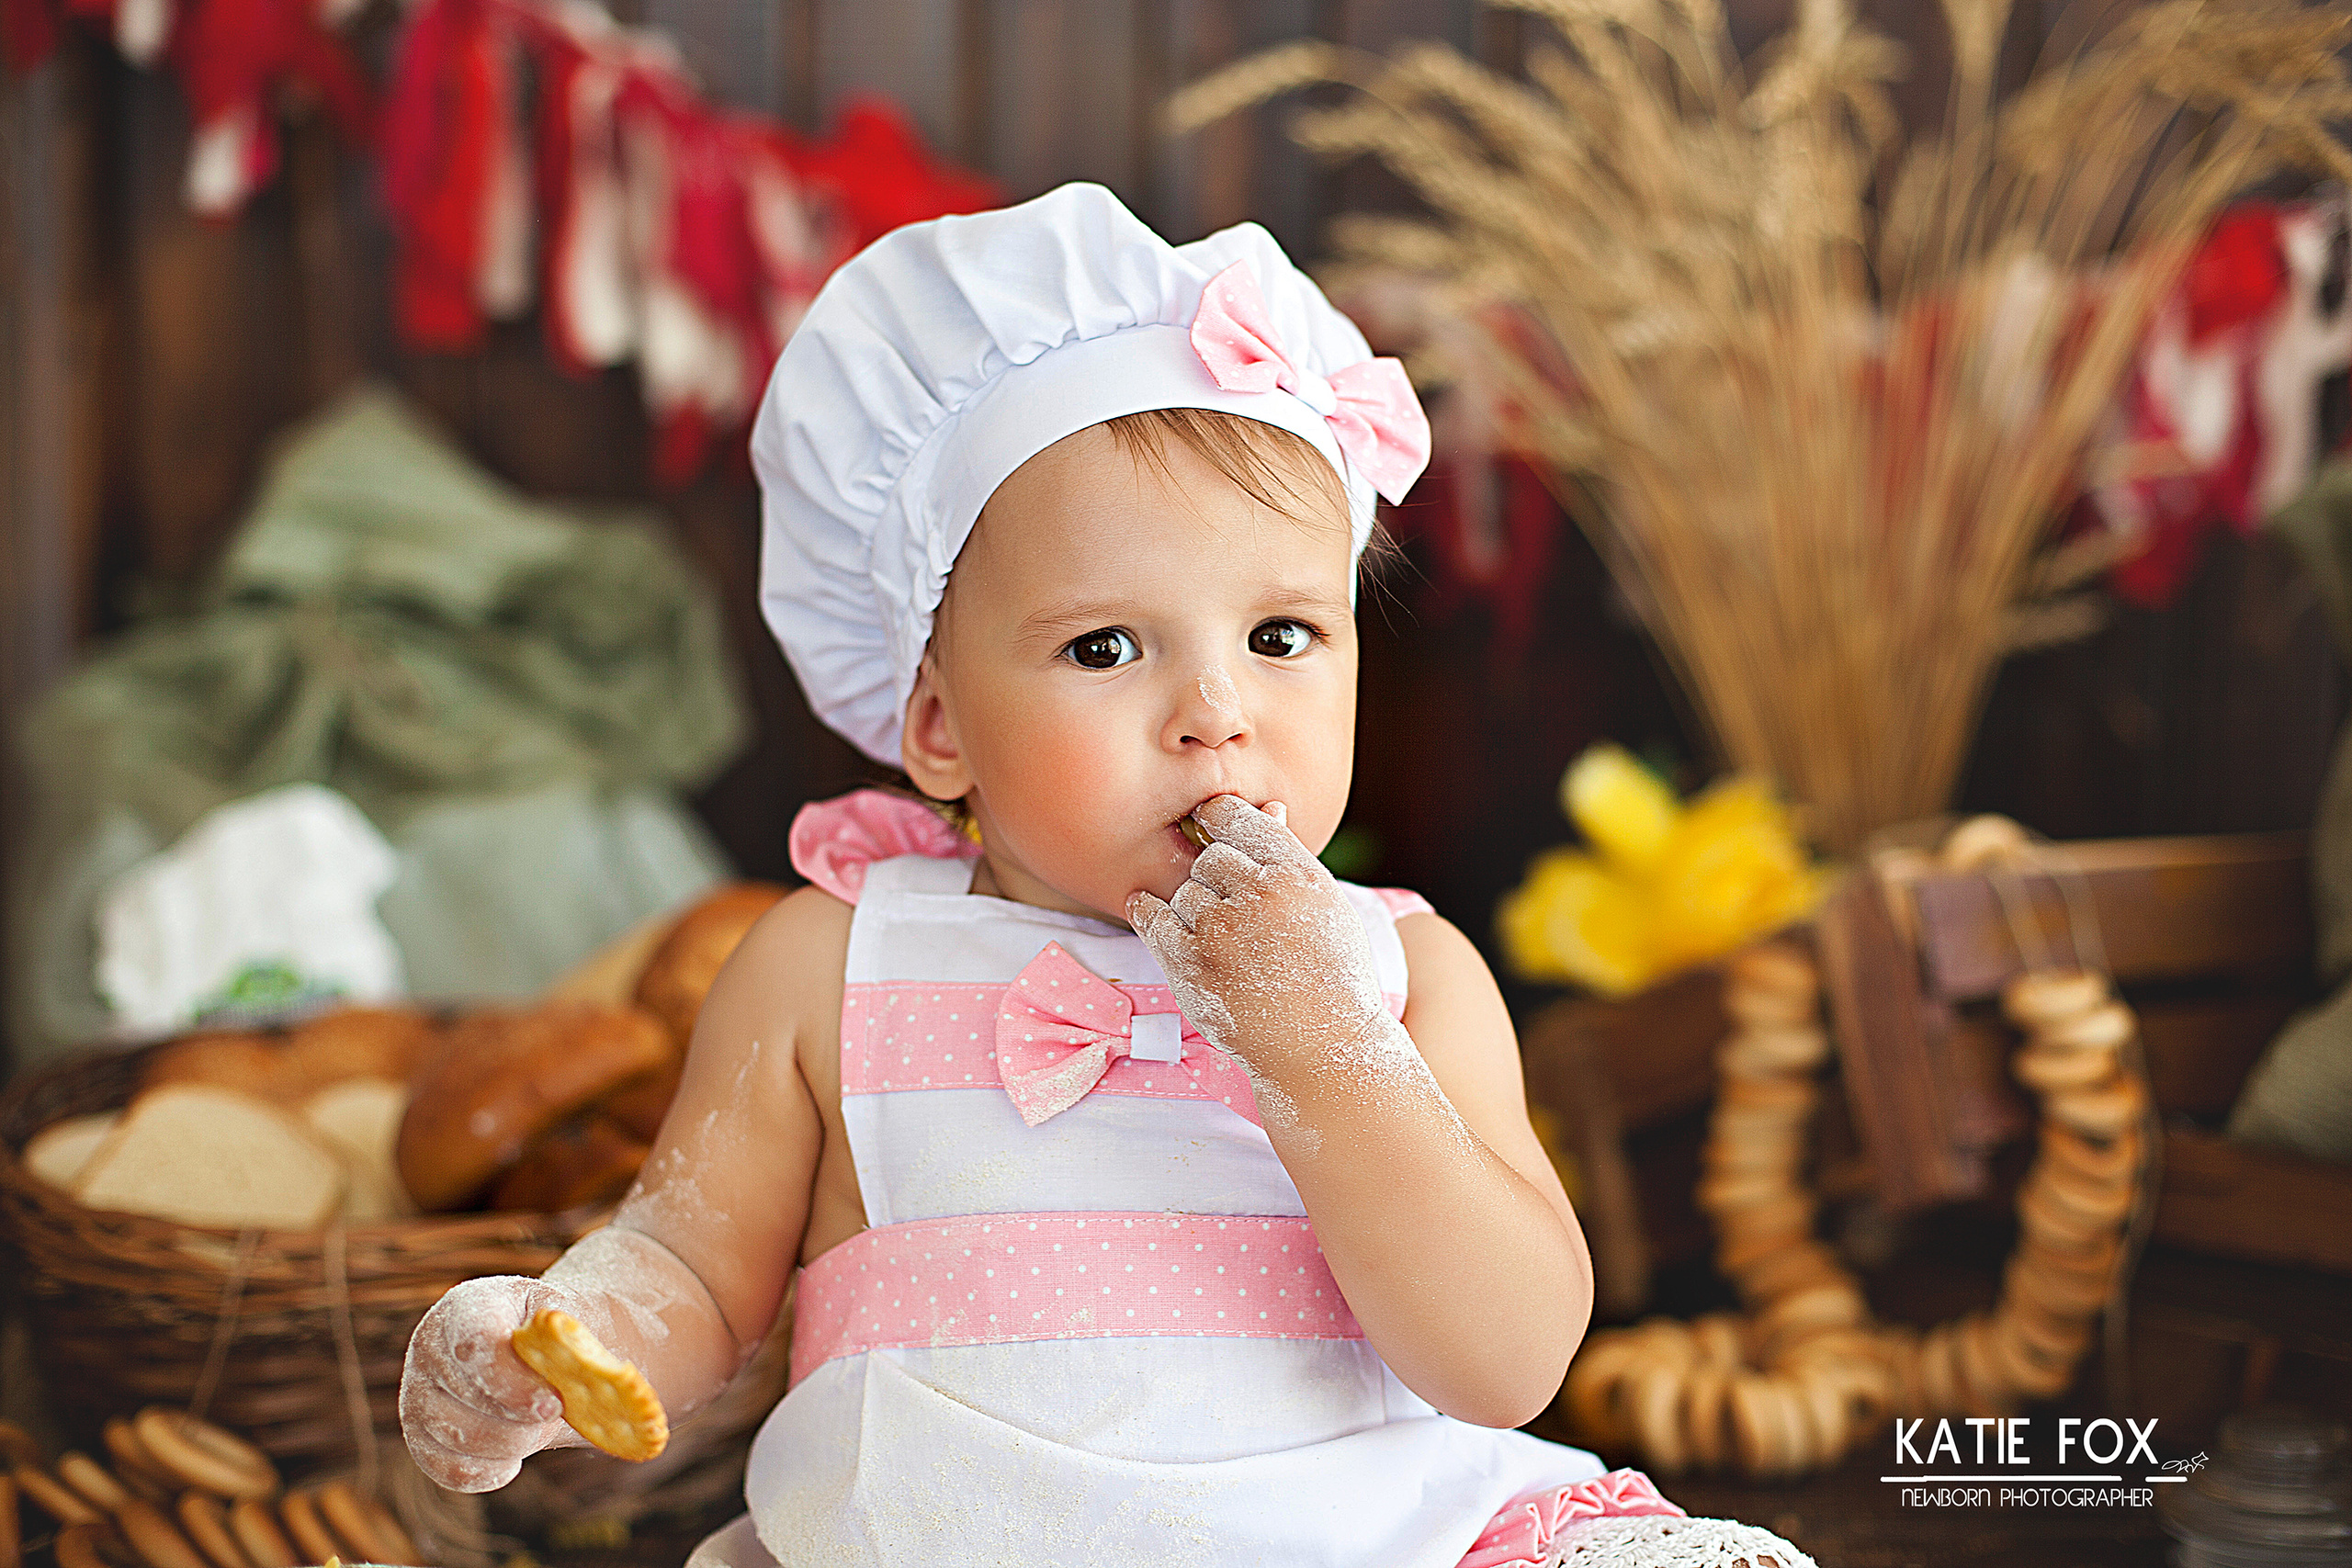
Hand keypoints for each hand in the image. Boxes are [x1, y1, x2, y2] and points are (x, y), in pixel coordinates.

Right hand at [399, 1275, 579, 1492]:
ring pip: (456, 1437)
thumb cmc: (558, 1336)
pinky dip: (488, 1471)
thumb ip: (571, 1342)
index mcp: (468, 1305)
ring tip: (539, 1427)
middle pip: (469, 1396)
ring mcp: (416, 1391)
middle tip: (556, 1413)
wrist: (542, 1355)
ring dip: (511, 1444)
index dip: (513, 1381)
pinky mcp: (419, 1436)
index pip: (476, 1343)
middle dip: (522, 1418)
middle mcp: (430, 1344)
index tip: (553, 1405)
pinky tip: (513, 1460)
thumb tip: (586, 1366)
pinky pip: (448, 1469)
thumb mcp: (569, 1323)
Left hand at [1126, 795, 1391, 1079]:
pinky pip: (1153, 920)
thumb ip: (1287, 857)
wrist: (1323, 1049)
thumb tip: (1267, 805)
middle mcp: (1258, 895)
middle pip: (1208, 859)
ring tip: (1224, 942)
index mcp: (1297, 873)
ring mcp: (1220, 931)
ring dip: (1194, 910)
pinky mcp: (1189, 965)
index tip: (1213, 829)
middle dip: (1216, 880)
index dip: (1219, 820)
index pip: (1237, 818)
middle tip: (1236, 913)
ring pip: (1183, 892)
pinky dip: (1148, 913)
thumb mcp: (1324, 906)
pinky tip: (1148, 910)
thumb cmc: (1330, 975)